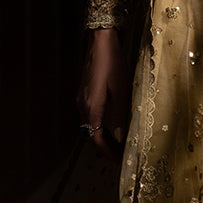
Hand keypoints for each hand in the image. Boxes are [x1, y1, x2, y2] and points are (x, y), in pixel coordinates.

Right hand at [76, 27, 131, 160]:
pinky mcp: (83, 93)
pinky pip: (90, 116)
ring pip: (90, 125)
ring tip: (119, 142)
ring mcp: (80, 99)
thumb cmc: (113, 64)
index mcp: (91, 108)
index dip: (108, 152)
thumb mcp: (122, 90)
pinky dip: (100, 125)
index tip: (120, 160)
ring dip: (103, 136)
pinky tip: (112, 124)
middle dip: (106, 147)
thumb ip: (120, 115)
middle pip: (91, 134)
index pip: (96, 139)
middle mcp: (82, 106)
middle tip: (122, 154)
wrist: (99, 42)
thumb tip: (123, 136)